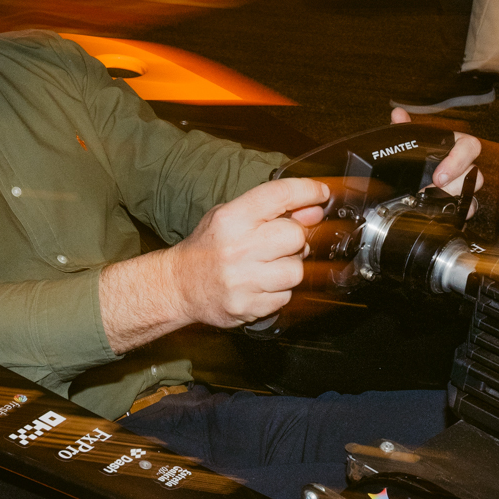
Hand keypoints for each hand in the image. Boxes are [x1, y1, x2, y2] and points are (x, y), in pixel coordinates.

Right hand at [167, 176, 330, 328]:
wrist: (179, 286)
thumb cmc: (206, 248)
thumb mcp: (230, 216)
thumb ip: (271, 210)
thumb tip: (314, 210)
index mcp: (232, 218)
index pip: (281, 194)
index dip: (308, 191)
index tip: (320, 193)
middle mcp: (238, 248)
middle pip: (296, 236)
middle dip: (295, 238)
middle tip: (279, 243)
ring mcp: (243, 280)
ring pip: (296, 270)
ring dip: (290, 267)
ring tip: (269, 266)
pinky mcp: (248, 307)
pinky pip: (285, 297)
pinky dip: (279, 291)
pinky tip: (261, 284)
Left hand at [390, 106, 482, 204]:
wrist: (415, 182)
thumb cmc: (419, 158)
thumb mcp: (411, 142)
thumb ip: (406, 129)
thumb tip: (398, 114)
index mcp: (455, 146)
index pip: (470, 147)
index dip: (457, 161)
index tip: (439, 176)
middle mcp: (464, 165)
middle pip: (474, 174)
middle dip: (452, 186)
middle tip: (430, 191)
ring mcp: (465, 184)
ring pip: (471, 192)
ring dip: (450, 199)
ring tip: (428, 201)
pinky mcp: (462, 201)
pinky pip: (468, 208)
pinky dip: (456, 213)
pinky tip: (441, 212)